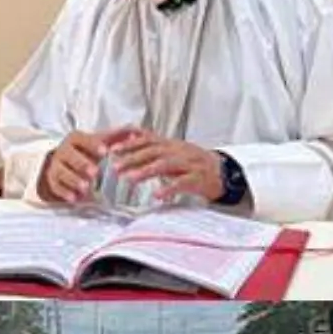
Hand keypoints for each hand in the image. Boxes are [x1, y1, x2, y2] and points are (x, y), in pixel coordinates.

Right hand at [37, 131, 109, 202]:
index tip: (104, 152)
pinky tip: (75, 198)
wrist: (64, 160)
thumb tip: (134, 131)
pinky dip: (66, 192)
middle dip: (82, 164)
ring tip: (86, 187)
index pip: (82, 139)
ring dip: (74, 180)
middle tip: (95, 173)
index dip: (93, 145)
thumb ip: (116, 137)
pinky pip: (57, 186)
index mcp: (75, 139)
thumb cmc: (86, 151)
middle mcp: (63, 151)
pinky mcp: (53, 180)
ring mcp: (56, 166)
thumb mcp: (99, 141)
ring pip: (62, 172)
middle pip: (70, 156)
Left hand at [106, 129, 223, 202]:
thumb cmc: (191, 162)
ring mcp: (189, 163)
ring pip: (166, 164)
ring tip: (130, 179)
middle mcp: (178, 151)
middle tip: (115, 167)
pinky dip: (169, 188)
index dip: (129, 144)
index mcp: (170, 144)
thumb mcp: (170, 151)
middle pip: (153, 151)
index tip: (110, 150)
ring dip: (146, 171)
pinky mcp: (198, 178)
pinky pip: (182, 182)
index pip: (147, 139)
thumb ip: (150, 146)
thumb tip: (127, 138)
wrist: (222, 171)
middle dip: (133, 158)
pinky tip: (157, 195)